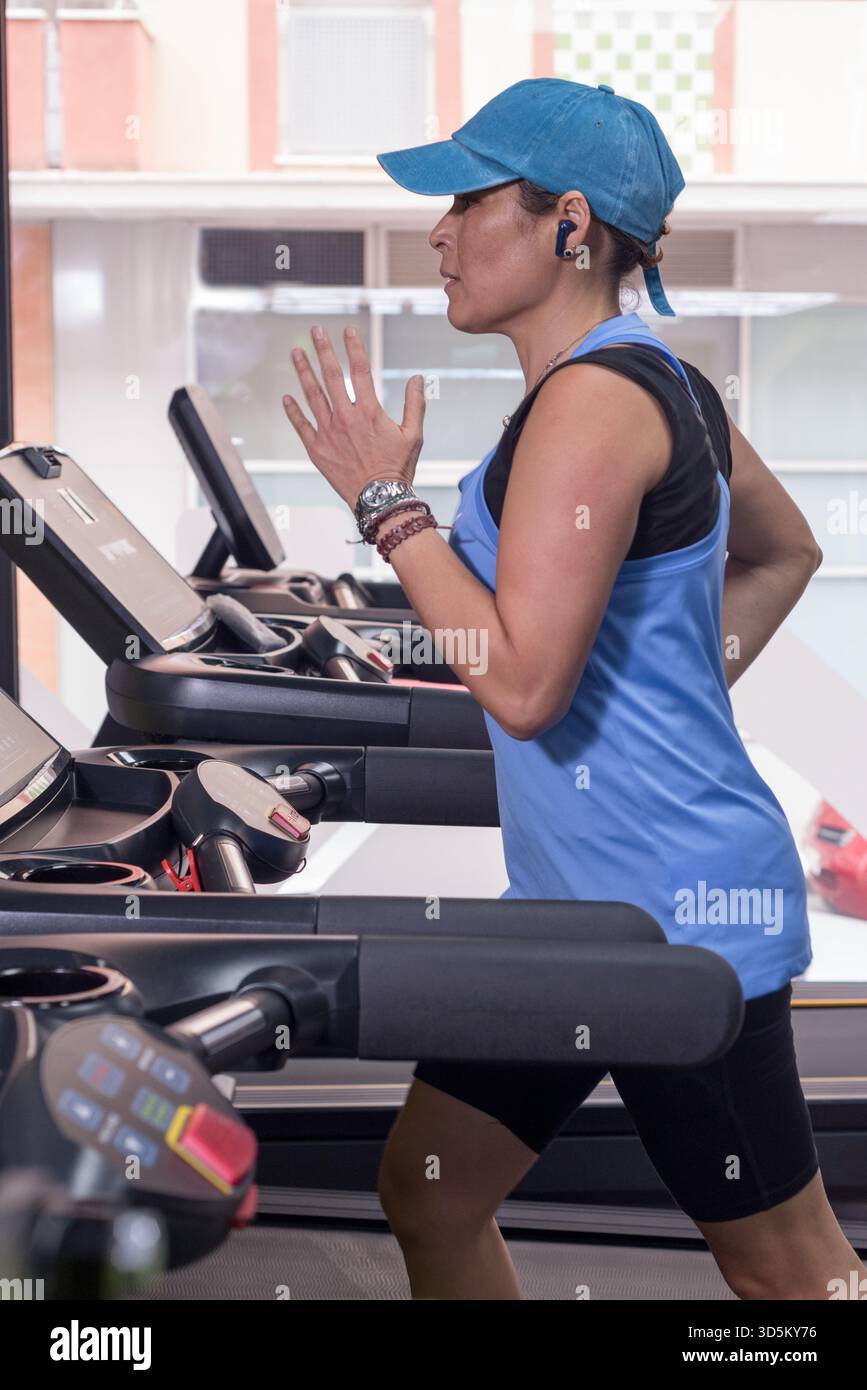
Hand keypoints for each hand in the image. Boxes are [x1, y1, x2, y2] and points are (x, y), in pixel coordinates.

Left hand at [282, 325, 425, 510]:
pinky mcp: (317, 449)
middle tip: (315, 331)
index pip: (359, 370)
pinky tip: (287, 397)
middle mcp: (346, 418)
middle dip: (322, 350)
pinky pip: (301, 426)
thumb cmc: (398, 469)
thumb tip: (418, 378)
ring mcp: (328, 433)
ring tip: (296, 354)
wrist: (379, 500)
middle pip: (331, 376)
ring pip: (312, 396)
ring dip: (303, 372)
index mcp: (369, 412)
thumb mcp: (414, 435)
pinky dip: (293, 411)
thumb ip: (415, 404)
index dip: (353, 347)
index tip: (347, 330)